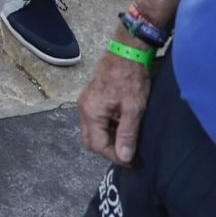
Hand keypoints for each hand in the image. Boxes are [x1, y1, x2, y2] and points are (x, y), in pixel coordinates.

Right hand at [78, 42, 151, 165]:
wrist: (126, 54)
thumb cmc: (130, 80)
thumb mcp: (133, 109)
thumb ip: (127, 134)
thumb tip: (124, 157)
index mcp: (91, 112)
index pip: (98, 145)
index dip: (115, 157)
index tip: (132, 161)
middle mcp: (83, 109)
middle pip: (89, 141)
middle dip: (107, 151)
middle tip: (128, 155)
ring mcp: (84, 103)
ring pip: (90, 132)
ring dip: (106, 141)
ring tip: (126, 142)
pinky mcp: (90, 99)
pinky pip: (92, 122)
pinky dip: (104, 130)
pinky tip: (120, 128)